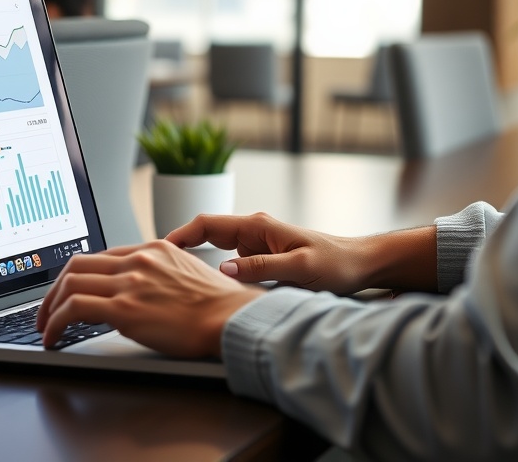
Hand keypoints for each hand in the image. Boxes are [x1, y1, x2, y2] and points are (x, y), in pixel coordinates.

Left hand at [36, 241, 263, 357]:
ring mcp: (129, 282)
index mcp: (153, 249)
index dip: (80, 276)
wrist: (230, 317)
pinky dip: (55, 323)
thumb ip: (161, 275)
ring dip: (49, 307)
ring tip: (46, 327)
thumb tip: (144, 294)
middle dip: (55, 289)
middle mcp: (138, 260)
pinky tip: (53, 337)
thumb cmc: (219, 305)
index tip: (70, 293)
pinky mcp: (124, 308)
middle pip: (78, 264)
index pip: (102, 256)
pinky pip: (73, 308)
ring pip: (69, 283)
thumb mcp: (188, 274)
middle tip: (48, 310)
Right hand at [166, 212, 371, 294]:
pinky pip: (231, 264)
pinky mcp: (262, 260)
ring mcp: (256, 245)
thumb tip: (222, 270)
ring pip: (216, 252)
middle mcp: (254, 231)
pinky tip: (206, 293)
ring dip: (197, 265)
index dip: (179, 235)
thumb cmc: (336, 263)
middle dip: (180, 250)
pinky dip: (215, 275)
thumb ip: (261, 268)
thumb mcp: (299, 269)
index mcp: (258, 226)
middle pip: (206, 235)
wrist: (360, 265)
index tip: (157, 250)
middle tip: (157, 271)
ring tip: (175, 285)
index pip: (207, 223)